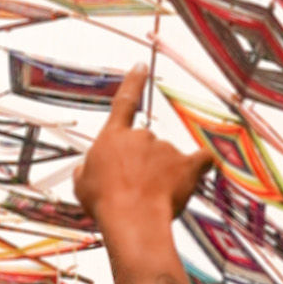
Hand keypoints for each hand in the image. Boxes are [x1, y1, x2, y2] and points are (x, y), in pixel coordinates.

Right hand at [72, 66, 205, 250]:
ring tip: (149, 201)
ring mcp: (166, 149)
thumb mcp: (81, 185)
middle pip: (146, 145)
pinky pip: (200, 161)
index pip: (124, 102)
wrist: (131, 218)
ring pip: (167, 159)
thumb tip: (88, 169)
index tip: (141, 66)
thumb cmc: (104, 203)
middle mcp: (141, 136)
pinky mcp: (187, 165)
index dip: (133, 82)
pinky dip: (199, 167)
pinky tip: (194, 177)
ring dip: (161, 175)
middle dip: (142, 166)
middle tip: (132, 192)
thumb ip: (86, 170)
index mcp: (113, 137)